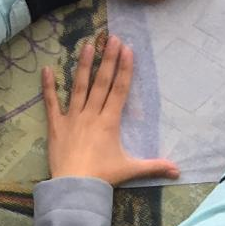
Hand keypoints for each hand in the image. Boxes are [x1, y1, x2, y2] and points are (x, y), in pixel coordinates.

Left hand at [43, 34, 180, 185]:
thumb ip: (154, 166)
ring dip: (83, 65)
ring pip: (79, 87)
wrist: (75, 187)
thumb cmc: (103, 177)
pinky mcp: (56, 125)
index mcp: (110, 121)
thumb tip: (178, 171)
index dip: (124, 68)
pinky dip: (48, 86)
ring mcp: (73, 117)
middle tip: (111, 38)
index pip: (119, 89)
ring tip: (87, 45)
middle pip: (101, 82)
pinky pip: (51, 103)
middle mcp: (92, 114)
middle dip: (108, 59)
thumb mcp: (131, 169)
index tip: (127, 49)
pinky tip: (47, 69)